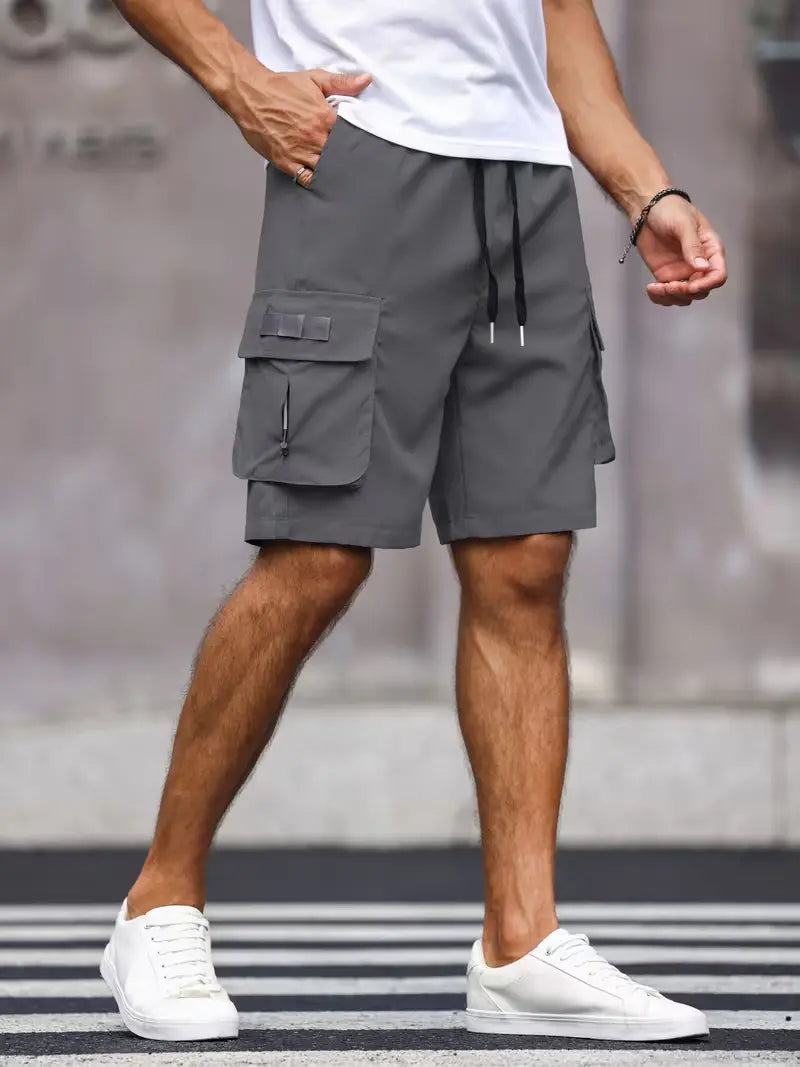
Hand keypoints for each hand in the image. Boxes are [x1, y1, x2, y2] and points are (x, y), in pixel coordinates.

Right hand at [229, 64, 371, 185]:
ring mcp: (301, 152)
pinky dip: (313, 180)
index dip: (354, 141)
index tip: (357, 143)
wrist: (250, 94)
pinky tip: (318, 178)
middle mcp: (315, 138)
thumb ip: (341, 83)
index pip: (350, 137)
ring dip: (331, 171)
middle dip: (344, 158)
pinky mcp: (286, 162)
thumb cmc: (281, 87)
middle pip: (338, 156)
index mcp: (325, 118)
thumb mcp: (314, 79)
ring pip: (324, 169)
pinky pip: (306, 178)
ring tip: (337, 172)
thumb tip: (366, 80)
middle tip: (350, 162)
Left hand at [634, 197, 727, 305]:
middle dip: (686, 293)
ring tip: (656, 287)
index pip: (718, 275)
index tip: (690, 286)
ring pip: (685, 297)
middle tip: (669, 285)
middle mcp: (699, 264)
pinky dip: (660, 298)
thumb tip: (702, 267)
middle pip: (701, 290)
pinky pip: (667, 295)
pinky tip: (651, 290)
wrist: (647, 209)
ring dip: (671, 297)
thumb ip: (693, 246)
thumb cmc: (670, 209)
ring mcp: (683, 272)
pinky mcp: (667, 276)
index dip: (707, 284)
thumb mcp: (684, 224)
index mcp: (710, 250)